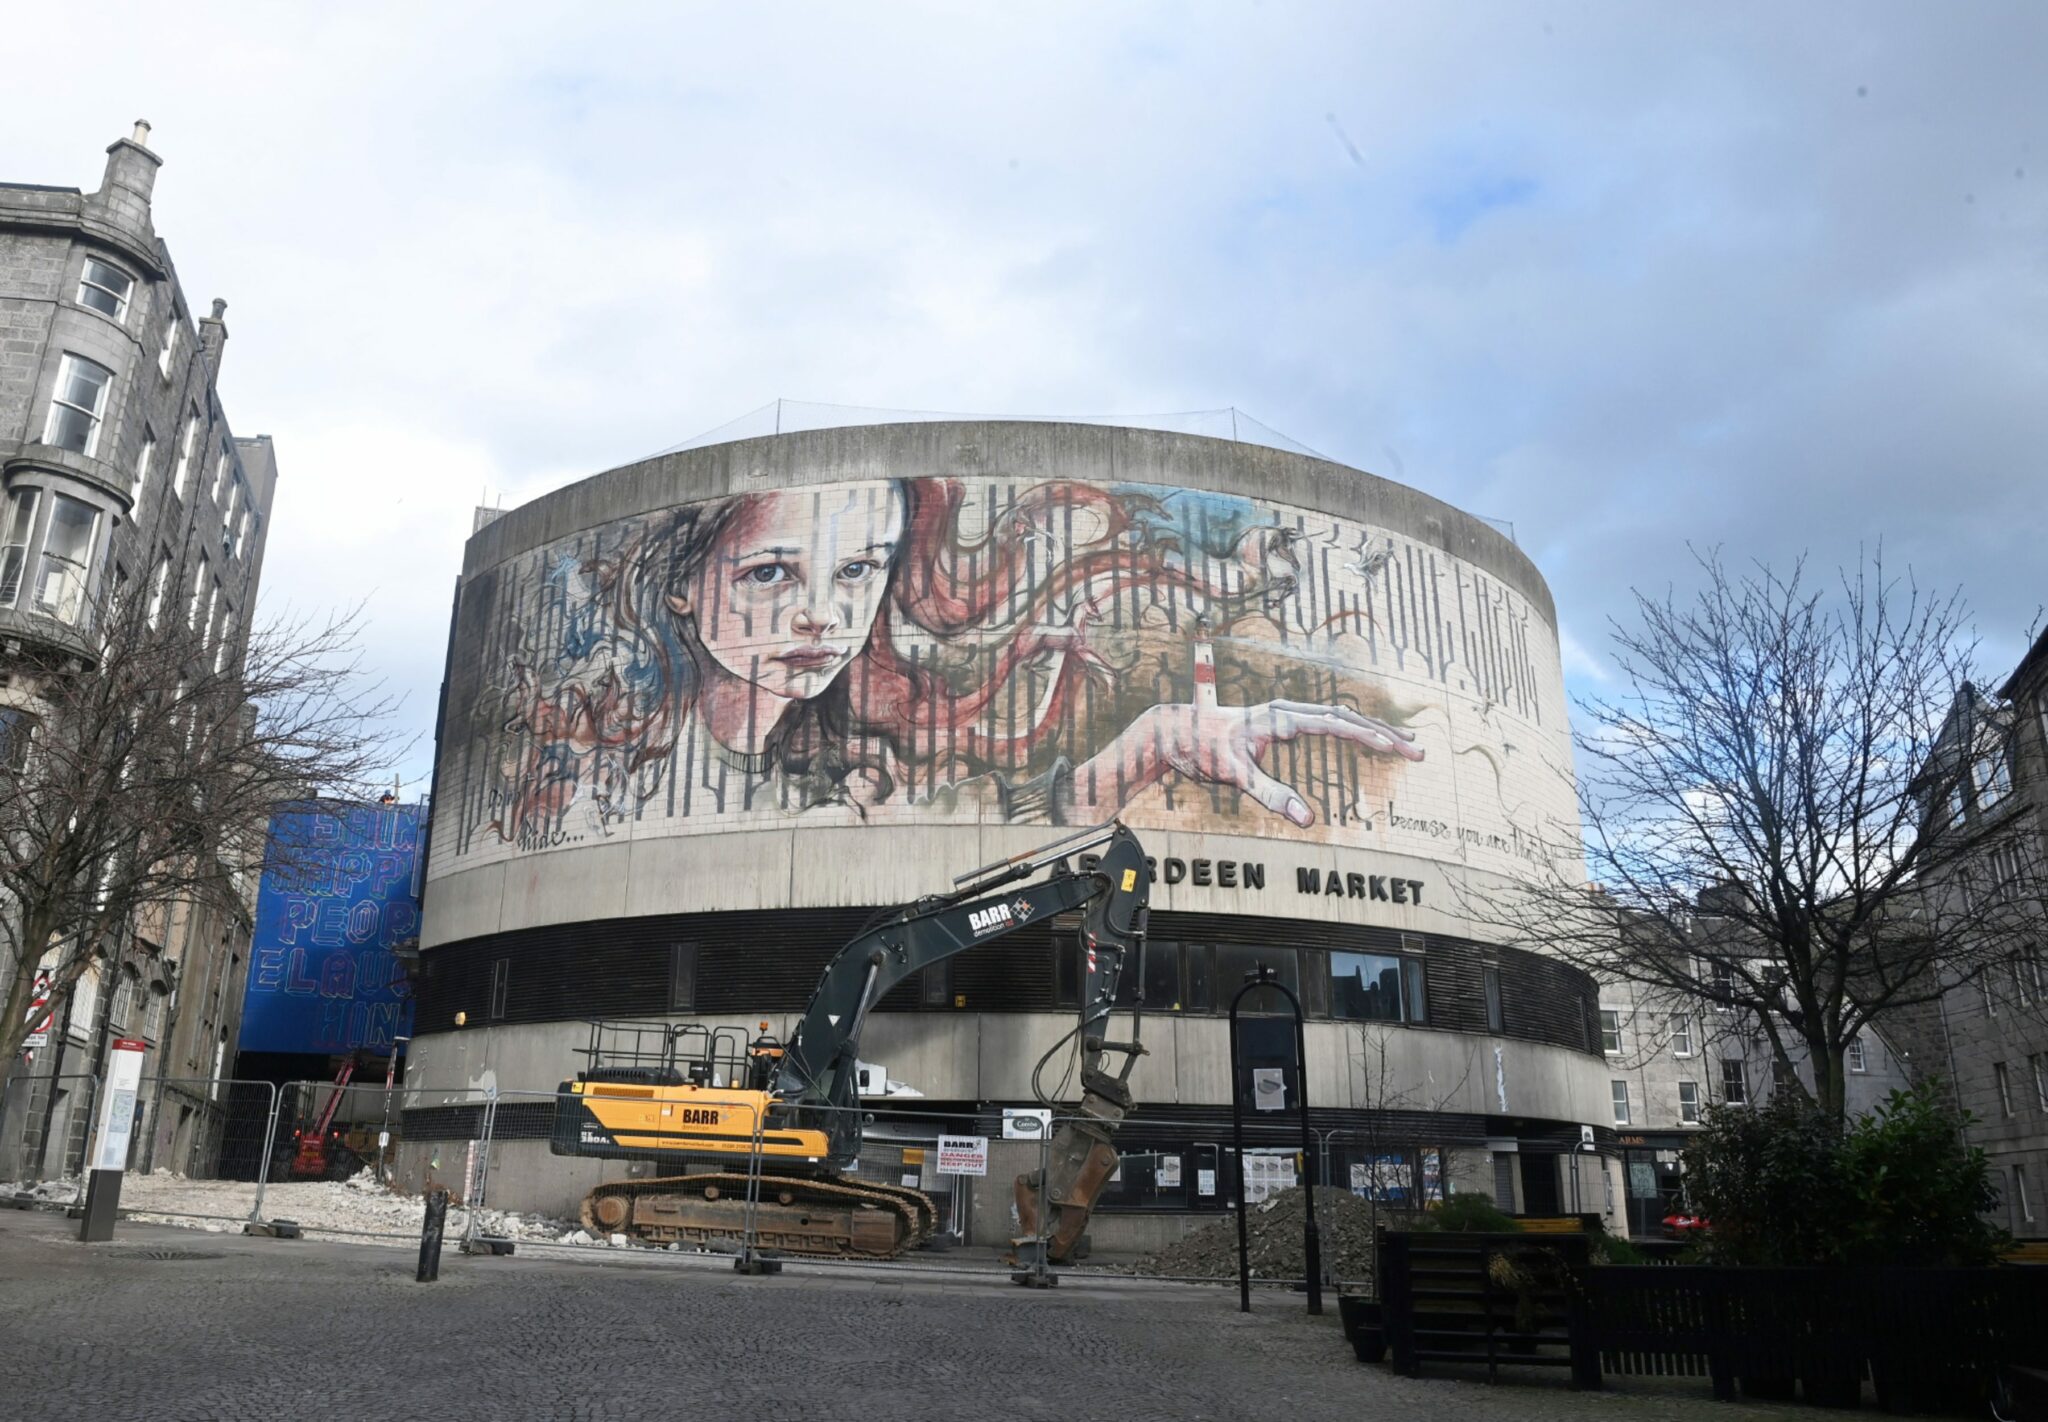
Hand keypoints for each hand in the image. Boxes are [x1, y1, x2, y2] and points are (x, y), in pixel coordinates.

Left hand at [1129, 677, 1422, 826]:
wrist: (1176, 732)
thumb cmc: (1203, 749)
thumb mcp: (1235, 775)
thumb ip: (1271, 795)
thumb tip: (1308, 819)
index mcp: (1281, 718)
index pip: (1336, 724)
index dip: (1368, 738)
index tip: (1396, 750)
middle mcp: (1288, 711)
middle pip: (1348, 717)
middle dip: (1384, 734)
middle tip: (1418, 752)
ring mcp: (1287, 716)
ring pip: (1342, 718)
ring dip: (1374, 731)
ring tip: (1406, 744)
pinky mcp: (1283, 725)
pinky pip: (1328, 723)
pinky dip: (1353, 731)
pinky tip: (1368, 741)